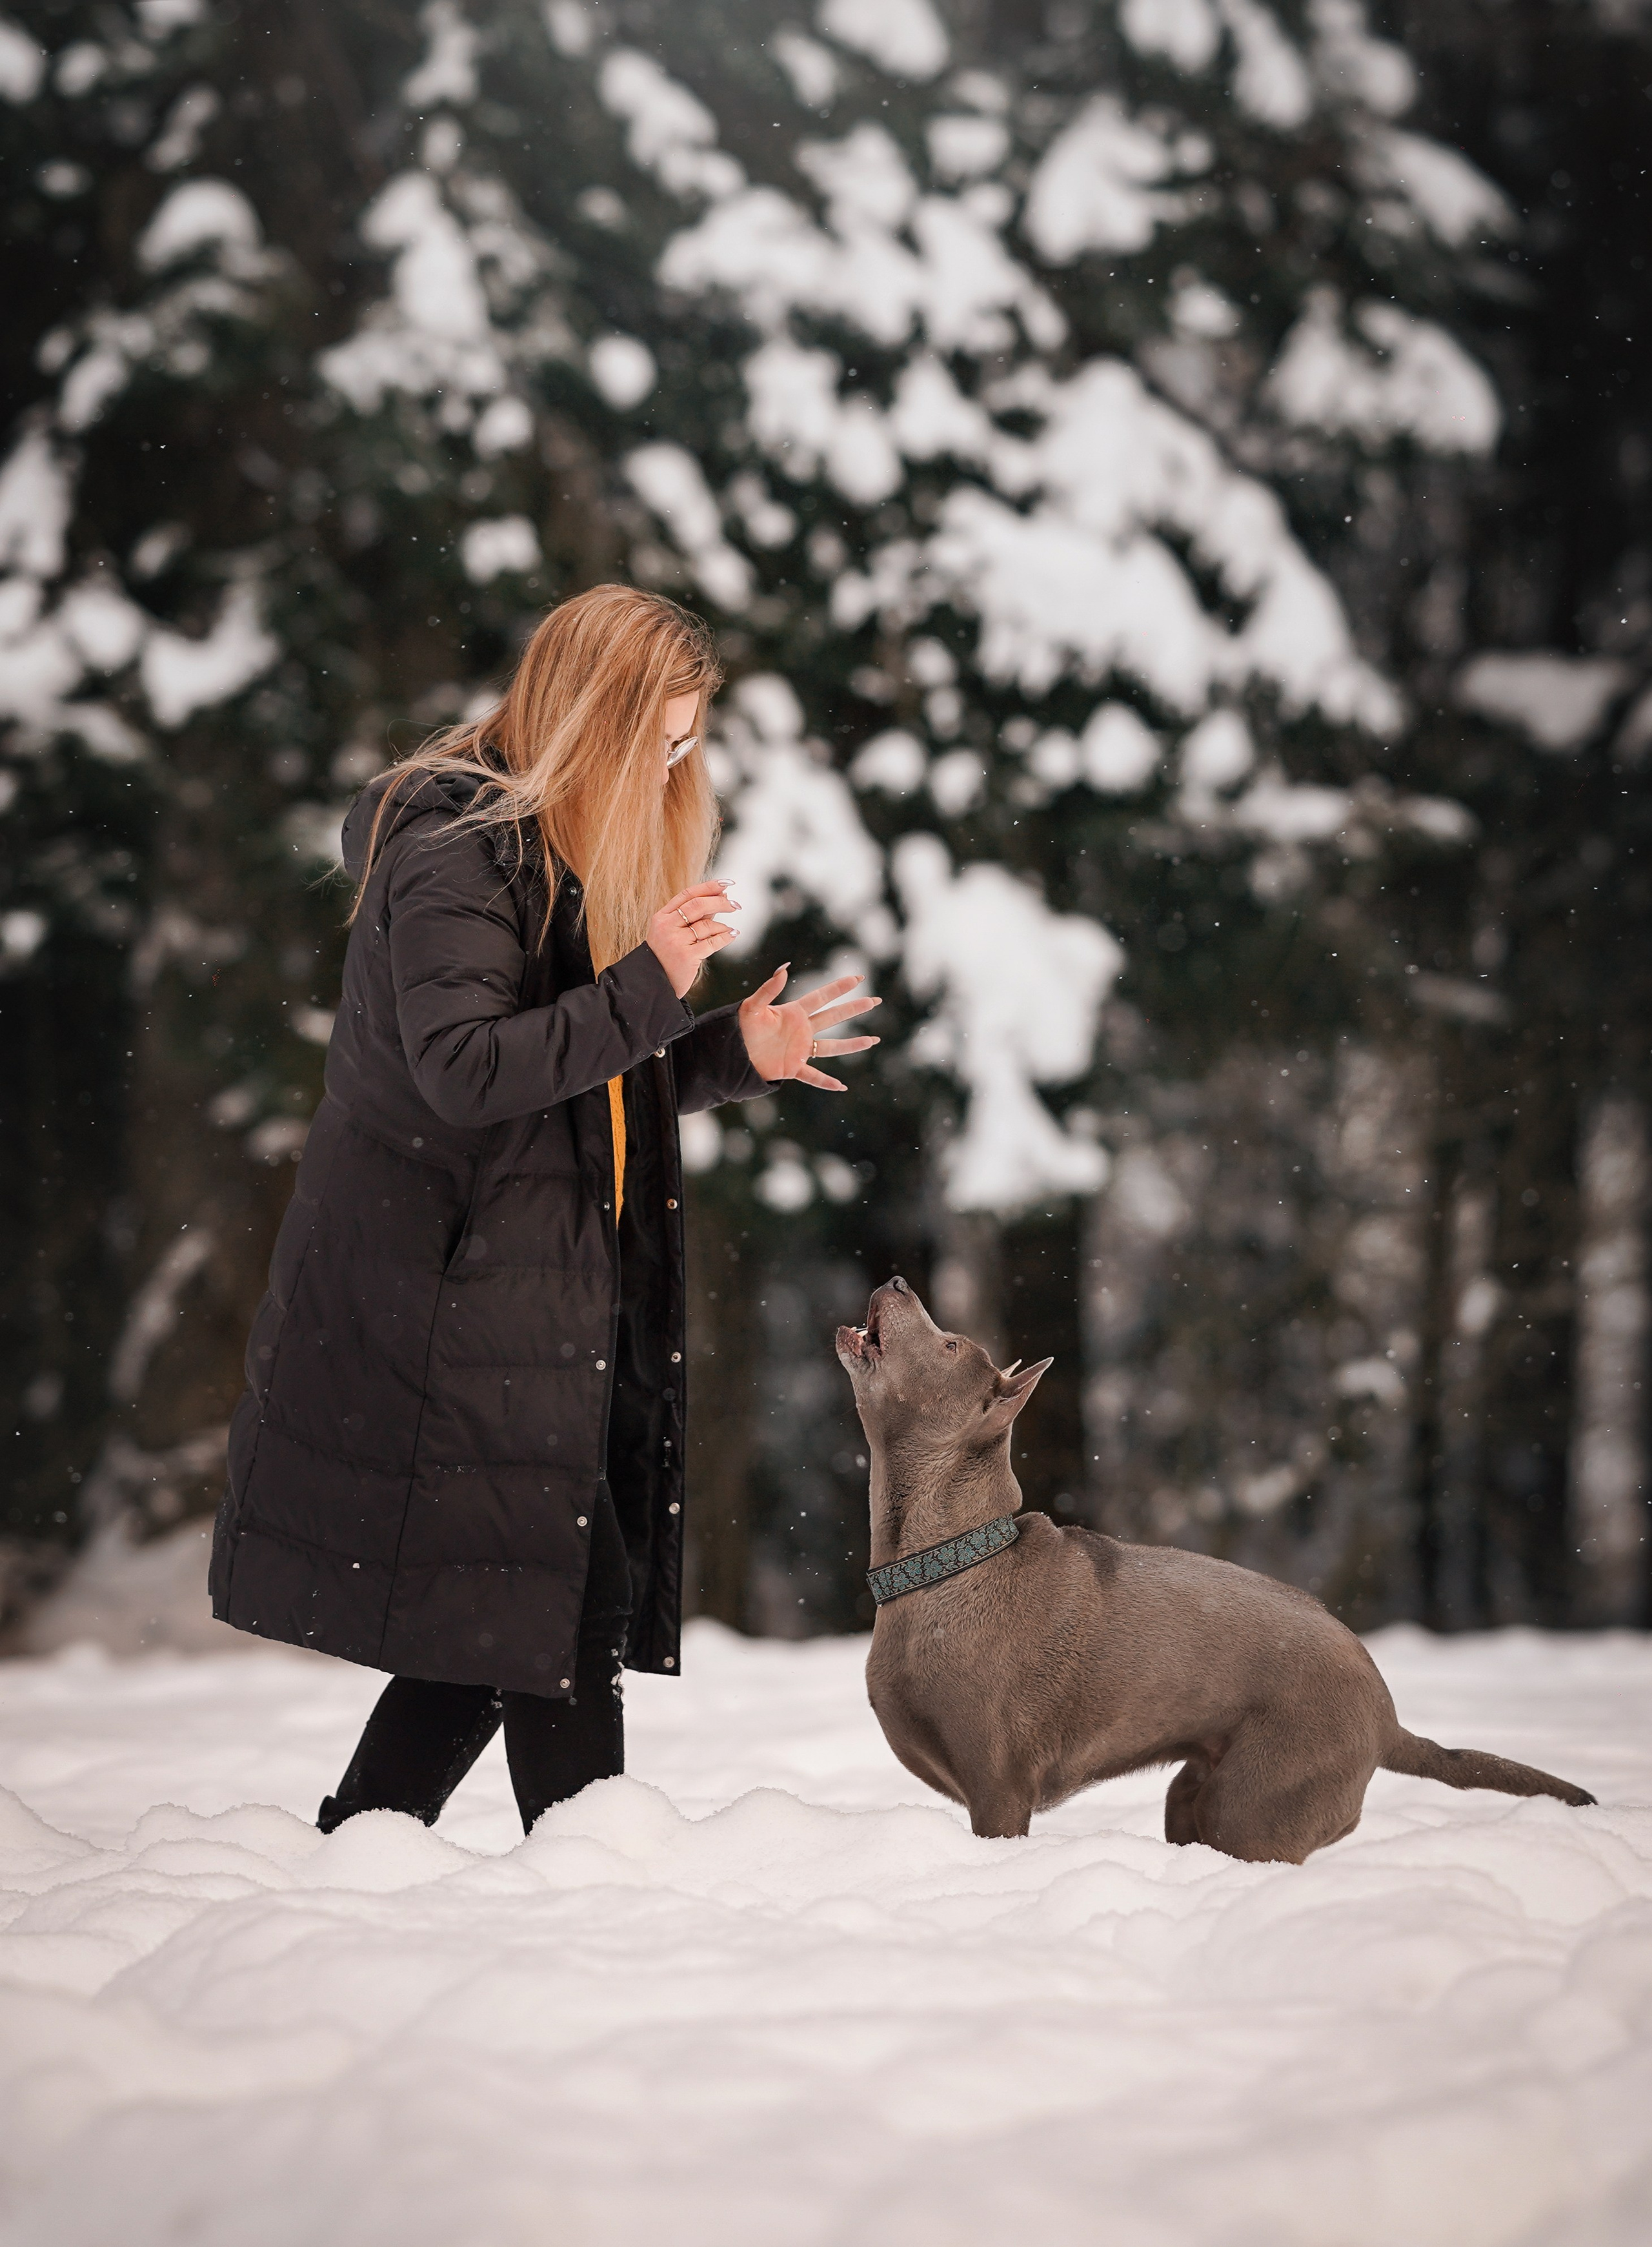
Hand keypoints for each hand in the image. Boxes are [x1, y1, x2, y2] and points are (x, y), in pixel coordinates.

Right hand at [648, 882, 737, 996]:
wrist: (654, 983)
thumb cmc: (666, 956)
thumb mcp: (673, 932)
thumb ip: (694, 916)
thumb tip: (720, 897)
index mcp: (662, 917)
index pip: (687, 894)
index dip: (709, 886)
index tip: (726, 883)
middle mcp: (667, 926)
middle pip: (698, 905)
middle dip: (720, 902)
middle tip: (735, 905)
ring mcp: (676, 941)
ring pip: (707, 925)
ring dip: (723, 926)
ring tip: (729, 930)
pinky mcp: (687, 956)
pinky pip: (712, 942)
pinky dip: (725, 937)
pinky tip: (732, 935)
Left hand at [738, 967, 880, 1089]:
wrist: (731, 1053)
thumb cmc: (739, 1027)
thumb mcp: (753, 1006)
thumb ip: (769, 989)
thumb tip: (785, 968)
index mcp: (794, 1012)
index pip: (822, 997)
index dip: (839, 987)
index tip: (858, 978)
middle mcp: (802, 1030)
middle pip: (833, 1017)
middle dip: (854, 1009)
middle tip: (875, 1001)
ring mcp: (800, 1049)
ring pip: (832, 1047)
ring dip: (853, 1044)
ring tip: (874, 1040)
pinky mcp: (793, 1068)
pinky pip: (814, 1076)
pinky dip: (827, 1083)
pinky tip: (842, 1087)